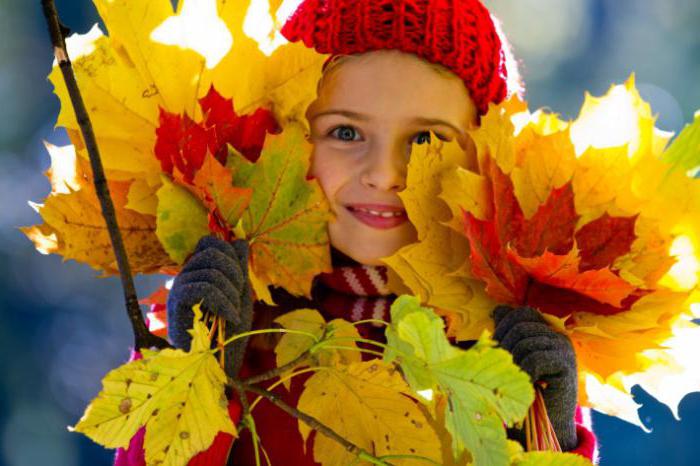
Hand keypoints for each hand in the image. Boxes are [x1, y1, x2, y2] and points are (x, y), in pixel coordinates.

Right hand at [167, 235, 252, 376]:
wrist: (218, 364)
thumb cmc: (229, 333)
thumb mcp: (240, 296)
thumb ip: (239, 269)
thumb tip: (239, 240)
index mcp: (199, 272)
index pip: (210, 243)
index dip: (230, 256)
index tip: (240, 282)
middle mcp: (186, 277)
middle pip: (212, 250)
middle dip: (234, 272)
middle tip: (238, 298)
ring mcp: (179, 289)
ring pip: (211, 271)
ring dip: (231, 294)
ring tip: (234, 315)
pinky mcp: (176, 304)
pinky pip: (203, 287)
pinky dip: (223, 302)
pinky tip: (230, 316)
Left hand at [492, 305, 577, 450]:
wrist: (545, 424)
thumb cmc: (525, 389)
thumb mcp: (513, 358)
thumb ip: (507, 334)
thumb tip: (497, 309)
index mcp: (544, 330)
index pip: (519, 313)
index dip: (502, 328)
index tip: (498, 349)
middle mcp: (556, 335)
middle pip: (520, 327)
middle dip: (505, 347)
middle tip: (507, 370)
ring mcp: (563, 348)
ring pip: (525, 343)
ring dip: (514, 364)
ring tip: (519, 380)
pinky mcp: (566, 364)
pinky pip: (535, 359)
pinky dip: (525, 373)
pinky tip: (531, 384)